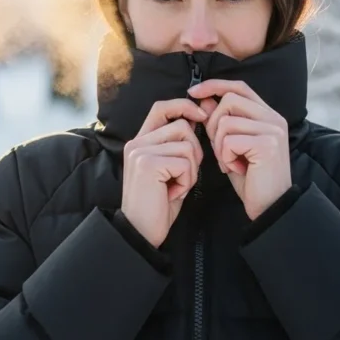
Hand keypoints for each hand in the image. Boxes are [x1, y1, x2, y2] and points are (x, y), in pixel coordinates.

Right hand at [121, 98, 206, 247]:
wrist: (141, 232)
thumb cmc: (159, 204)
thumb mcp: (169, 169)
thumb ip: (178, 145)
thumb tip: (198, 119)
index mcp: (140, 141)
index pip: (162, 107)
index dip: (184, 106)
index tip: (202, 115)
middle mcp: (137, 143)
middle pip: (183, 127)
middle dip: (194, 152)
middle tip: (183, 176)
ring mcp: (141, 152)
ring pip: (187, 145)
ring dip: (191, 169)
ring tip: (176, 186)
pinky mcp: (148, 164)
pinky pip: (185, 162)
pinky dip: (187, 180)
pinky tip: (173, 193)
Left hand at [188, 79, 291, 220]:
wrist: (270, 207)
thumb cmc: (251, 179)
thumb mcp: (232, 147)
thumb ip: (221, 123)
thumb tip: (205, 100)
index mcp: (268, 115)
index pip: (239, 87)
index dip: (215, 86)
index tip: (193, 92)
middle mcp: (274, 118)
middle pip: (229, 100)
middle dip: (213, 123)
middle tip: (220, 149)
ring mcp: (272, 130)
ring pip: (226, 121)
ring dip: (220, 145)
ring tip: (230, 162)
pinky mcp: (267, 144)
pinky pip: (229, 140)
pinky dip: (226, 156)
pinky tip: (236, 168)